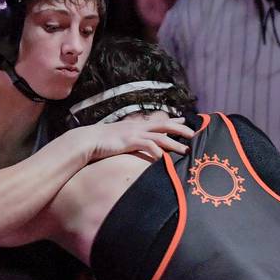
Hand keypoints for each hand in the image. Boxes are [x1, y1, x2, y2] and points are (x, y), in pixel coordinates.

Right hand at [73, 116, 194, 162]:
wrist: (87, 140)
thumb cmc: (100, 141)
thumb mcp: (118, 137)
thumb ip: (128, 138)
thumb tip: (132, 142)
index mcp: (136, 125)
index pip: (158, 120)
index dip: (173, 120)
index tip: (185, 119)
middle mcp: (137, 126)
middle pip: (164, 125)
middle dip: (180, 129)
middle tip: (193, 134)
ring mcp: (134, 133)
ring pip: (160, 136)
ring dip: (174, 143)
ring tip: (185, 150)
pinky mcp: (130, 141)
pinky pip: (148, 146)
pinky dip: (157, 152)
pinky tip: (164, 159)